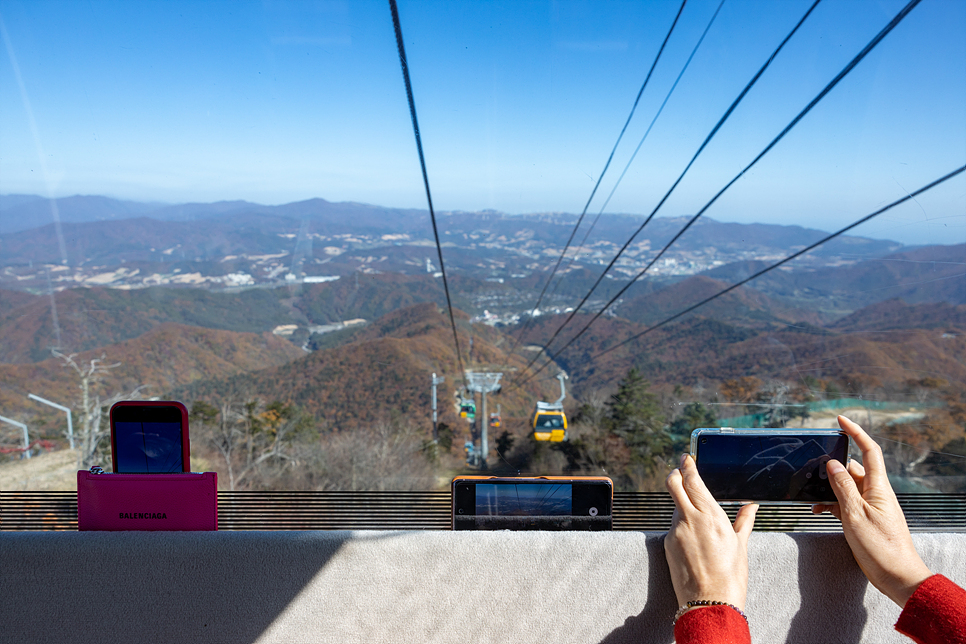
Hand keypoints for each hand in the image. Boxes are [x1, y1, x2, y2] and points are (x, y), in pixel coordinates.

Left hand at [664, 453, 758, 609]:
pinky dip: (681, 524)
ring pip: (674, 507)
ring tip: (698, 517)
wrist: (710, 604)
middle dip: (676, 474)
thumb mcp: (741, 546)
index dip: (687, 465)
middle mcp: (689, 520)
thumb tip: (751, 505)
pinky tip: (693, 537)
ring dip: (681, 504)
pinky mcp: (667, 544)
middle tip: (681, 471)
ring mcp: (675, 532)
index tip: (687, 458)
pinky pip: (673, 526)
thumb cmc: (730, 578)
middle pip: (673, 484)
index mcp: (710, 516)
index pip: (692, 481)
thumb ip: (743, 521)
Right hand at [812, 415, 931, 606]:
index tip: (840, 420)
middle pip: (852, 468)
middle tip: (812, 469)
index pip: (868, 451)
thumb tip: (833, 463)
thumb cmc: (880, 548)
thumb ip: (843, 487)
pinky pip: (845, 503)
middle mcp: (875, 493)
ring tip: (811, 496)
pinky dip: (831, 504)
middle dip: (832, 467)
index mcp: (878, 487)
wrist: (897, 577)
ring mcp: (870, 506)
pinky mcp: (864, 519)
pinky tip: (819, 511)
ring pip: (846, 487)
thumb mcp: (854, 515)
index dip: (855, 432)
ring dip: (828, 489)